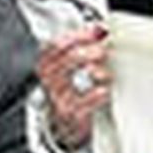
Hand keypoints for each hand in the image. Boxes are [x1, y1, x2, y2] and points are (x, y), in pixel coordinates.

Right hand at [36, 24, 111, 152]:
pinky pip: (80, 105)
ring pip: (70, 81)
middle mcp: (50, 80)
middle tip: (103, 51)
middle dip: (86, 52)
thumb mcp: (70, 66)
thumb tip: (101, 28)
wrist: (66, 124)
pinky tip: (104, 90)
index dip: (77, 36)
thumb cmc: (70, 91)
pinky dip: (94, 96)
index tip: (96, 32)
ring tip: (105, 72)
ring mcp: (59, 98)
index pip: (55, 45)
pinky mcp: (71, 116)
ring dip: (93, 72)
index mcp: (47, 64)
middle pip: (63, 60)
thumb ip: (81, 46)